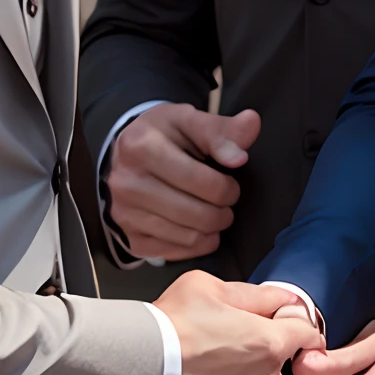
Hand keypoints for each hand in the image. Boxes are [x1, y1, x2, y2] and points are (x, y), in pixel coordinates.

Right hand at [107, 104, 260, 261]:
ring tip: (214, 215)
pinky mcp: (130, 238)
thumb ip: (221, 128)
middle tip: (226, 203)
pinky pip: (175, 252)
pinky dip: (195, 245)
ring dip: (212, 230)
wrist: (124, 158)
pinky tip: (198, 230)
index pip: (204, 182)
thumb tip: (250, 125)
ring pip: (189, 237)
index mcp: (142, 148)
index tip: (230, 184)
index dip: (227, 188)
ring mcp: (125, 214)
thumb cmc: (162, 137)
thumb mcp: (188, 121)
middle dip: (223, 212)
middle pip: (198, 214)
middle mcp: (127, 183)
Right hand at [158, 270, 319, 374]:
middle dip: (265, 351)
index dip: (297, 325)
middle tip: (231, 339)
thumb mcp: (212, 287)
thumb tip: (282, 299)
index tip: (287, 325)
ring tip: (216, 364)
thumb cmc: (170, 326)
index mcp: (270, 342)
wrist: (138, 367)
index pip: (308, 335)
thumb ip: (257, 294)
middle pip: (282, 363)